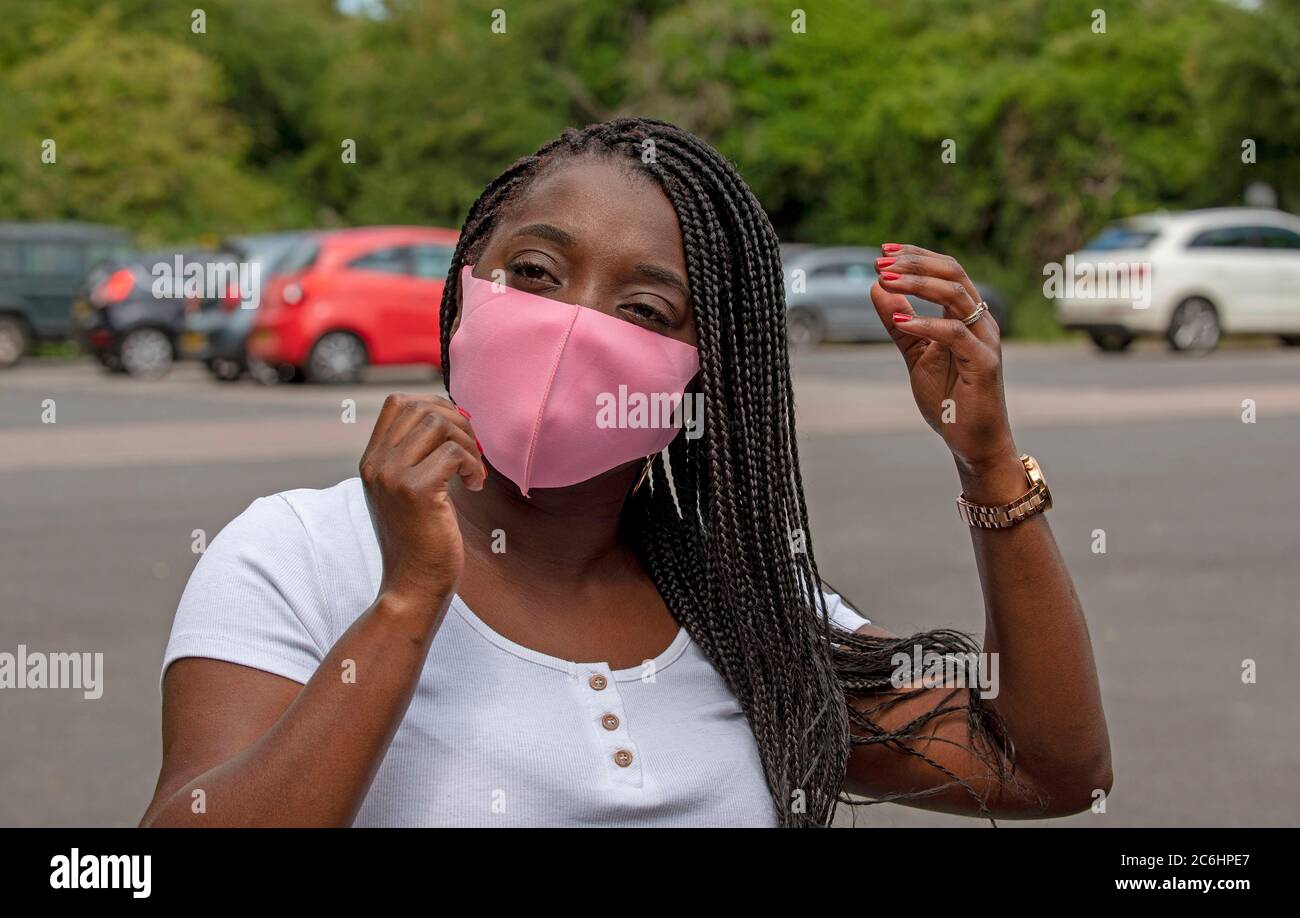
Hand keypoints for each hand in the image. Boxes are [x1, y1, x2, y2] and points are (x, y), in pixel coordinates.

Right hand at [359, 394, 486, 616]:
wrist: (413, 584)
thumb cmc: (422, 538)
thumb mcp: (410, 488)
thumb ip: (418, 454)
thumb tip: (452, 415)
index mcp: (372, 460)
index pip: (398, 402)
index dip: (436, 407)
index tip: (458, 434)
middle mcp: (376, 464)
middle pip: (422, 408)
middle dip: (459, 424)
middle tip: (472, 454)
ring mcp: (392, 476)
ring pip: (439, 424)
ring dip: (468, 444)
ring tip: (473, 472)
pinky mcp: (415, 491)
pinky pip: (454, 453)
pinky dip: (473, 465)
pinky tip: (474, 486)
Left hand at [869, 244, 1022, 495]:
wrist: (970, 441)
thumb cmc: (947, 398)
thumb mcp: (915, 353)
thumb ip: (898, 322)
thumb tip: (874, 286)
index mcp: (966, 315)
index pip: (946, 270)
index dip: (916, 256)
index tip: (882, 251)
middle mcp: (981, 321)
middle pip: (953, 273)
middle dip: (914, 263)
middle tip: (880, 262)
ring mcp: (986, 341)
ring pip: (956, 296)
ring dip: (917, 285)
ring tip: (885, 281)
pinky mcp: (985, 364)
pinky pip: (956, 334)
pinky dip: (927, 324)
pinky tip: (901, 323)